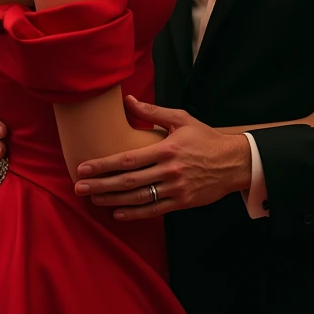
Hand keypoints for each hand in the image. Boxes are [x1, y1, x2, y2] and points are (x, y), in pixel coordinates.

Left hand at [73, 96, 250, 220]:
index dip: (104, 164)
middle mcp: (169, 170)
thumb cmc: (205, 137)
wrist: (234, 162)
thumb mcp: (181, 119)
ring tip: (92, 199)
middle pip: (128, 181)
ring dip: (112, 199)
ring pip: (137, 198)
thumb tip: (128, 100)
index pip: (128, 159)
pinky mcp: (181, 202)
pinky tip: (117, 212)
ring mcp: (175, 189)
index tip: (84, 167)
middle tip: (79, 187)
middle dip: (100, 184)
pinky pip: (153, 210)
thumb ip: (152, 111)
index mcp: (166, 148)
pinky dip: (133, 213)